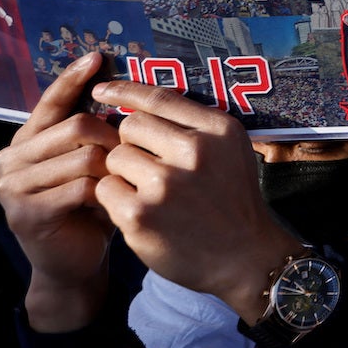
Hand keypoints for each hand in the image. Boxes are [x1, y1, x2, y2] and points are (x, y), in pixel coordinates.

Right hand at [0, 53, 119, 330]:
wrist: (72, 265)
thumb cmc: (87, 209)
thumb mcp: (87, 164)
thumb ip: (90, 133)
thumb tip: (116, 89)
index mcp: (23, 143)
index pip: (50, 102)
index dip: (73, 79)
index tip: (97, 57)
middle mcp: (8, 160)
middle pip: (77, 126)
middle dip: (113, 138)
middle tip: (130, 157)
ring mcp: (12, 187)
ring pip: (83, 155)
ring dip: (112, 168)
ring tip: (120, 183)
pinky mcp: (27, 213)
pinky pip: (82, 186)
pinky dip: (105, 191)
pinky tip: (111, 202)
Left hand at [91, 81, 301, 324]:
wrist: (246, 258)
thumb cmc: (233, 201)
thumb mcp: (231, 151)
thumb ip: (195, 124)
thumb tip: (140, 101)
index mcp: (218, 129)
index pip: (159, 98)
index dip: (125, 90)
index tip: (102, 90)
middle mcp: (194, 152)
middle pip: (131, 125)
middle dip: (130, 143)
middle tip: (146, 165)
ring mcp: (165, 184)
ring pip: (115, 157)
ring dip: (122, 172)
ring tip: (146, 191)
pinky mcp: (140, 215)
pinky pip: (106, 189)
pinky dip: (115, 199)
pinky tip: (137, 211)